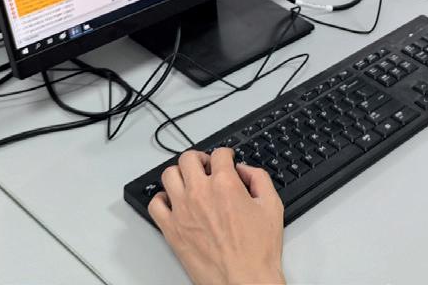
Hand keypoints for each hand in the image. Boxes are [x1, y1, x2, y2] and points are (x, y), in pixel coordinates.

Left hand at [149, 148, 285, 284]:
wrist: (244, 280)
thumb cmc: (257, 251)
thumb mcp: (272, 206)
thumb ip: (259, 179)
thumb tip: (245, 170)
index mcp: (225, 185)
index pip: (219, 154)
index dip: (226, 154)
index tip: (226, 159)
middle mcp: (199, 193)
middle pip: (188, 158)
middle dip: (199, 158)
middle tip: (206, 166)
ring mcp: (182, 211)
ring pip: (168, 176)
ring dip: (179, 174)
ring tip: (189, 180)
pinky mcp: (171, 230)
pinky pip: (155, 204)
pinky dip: (162, 199)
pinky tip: (173, 202)